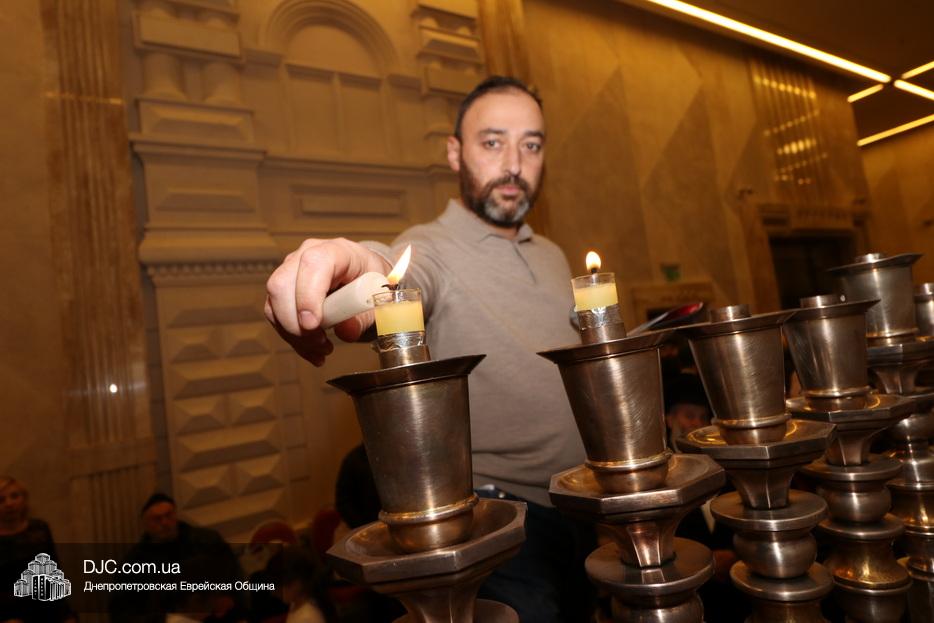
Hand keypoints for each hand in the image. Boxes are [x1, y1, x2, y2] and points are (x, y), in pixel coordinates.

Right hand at [265, 238, 389, 365]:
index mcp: (337, 251)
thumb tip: (346, 331)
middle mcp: (307, 255)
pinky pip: (276, 316)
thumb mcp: (378, 300)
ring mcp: (291, 270)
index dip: (308, 295)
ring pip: (274, 304)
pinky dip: (293, 339)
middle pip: (281, 284)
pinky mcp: (283, 290)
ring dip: (295, 335)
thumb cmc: (372, 284)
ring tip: (323, 349)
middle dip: (295, 322)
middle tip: (320, 342)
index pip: (313, 264)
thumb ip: (364, 317)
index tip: (313, 325)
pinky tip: (313, 350)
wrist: (366, 279)